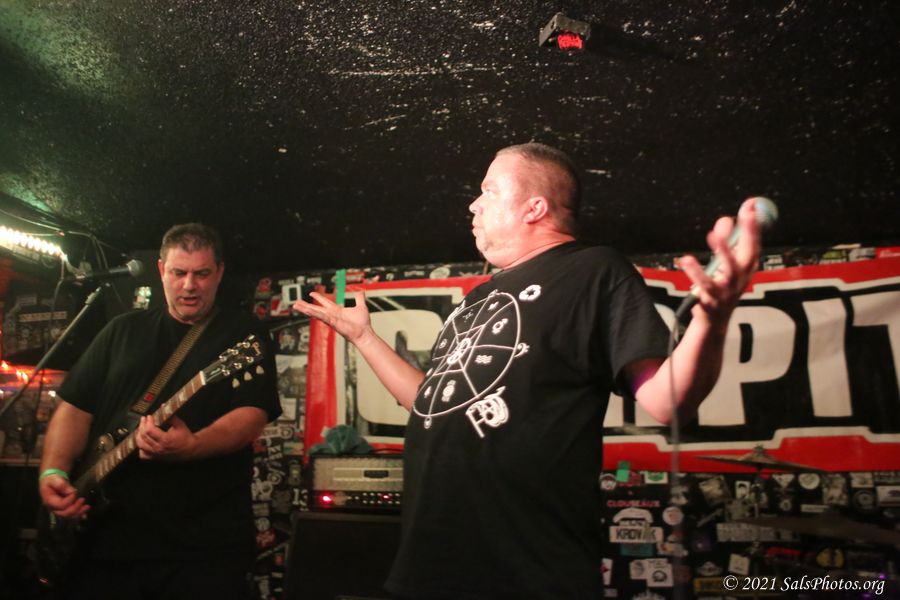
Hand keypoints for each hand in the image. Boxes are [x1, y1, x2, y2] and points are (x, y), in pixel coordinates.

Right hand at [39, 474, 88, 519]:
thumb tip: (71, 491)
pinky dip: (78, 516)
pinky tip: (85, 515)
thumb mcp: (54, 479)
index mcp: (49, 501)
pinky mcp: (64, 510)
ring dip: (79, 513)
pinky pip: (71, 516)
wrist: (52, 482)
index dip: (70, 500)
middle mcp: (53, 508)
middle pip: (64, 513)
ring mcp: (59, 510)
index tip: (75, 492)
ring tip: (87, 507)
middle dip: (75, 508)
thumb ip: (61, 485)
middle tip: (82, 499)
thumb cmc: (52, 480)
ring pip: (69, 516)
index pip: (60, 505)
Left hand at [136, 415, 195, 459]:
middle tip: (144, 420)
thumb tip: (163, 407)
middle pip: (143, 436)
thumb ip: (170, 416)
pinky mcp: (156, 457)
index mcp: (165, 440)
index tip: (149, 417)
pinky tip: (143, 442)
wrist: (190, 449)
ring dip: (139, 435)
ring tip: (141, 429)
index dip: (148, 422)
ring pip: (140, 445)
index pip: (149, 430)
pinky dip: (141, 448)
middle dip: (142, 425)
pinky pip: (143, 455)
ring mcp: (156, 454)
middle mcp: (159, 448)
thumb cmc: (185, 438)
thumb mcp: (180, 424)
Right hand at [293, 290, 372, 344]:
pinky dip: (314, 313)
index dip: (318, 298)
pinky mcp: (332, 323)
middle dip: (306, 306)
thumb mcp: (361, 306)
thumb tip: (361, 291)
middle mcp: (332, 315)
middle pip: (316, 308)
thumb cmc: (362, 324)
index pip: (325, 302)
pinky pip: (322, 317)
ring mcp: (331, 319)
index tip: (311, 293)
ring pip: (316, 312)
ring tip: (296, 306)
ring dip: (305, 309)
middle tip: (296, 302)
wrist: (364, 333)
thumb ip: (359, 298)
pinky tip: (307, 310)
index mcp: (337, 311)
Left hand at [678, 197, 760, 325]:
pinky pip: (703, 285)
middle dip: (747, 234)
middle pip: (748, 254)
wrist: (714, 320)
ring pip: (728, 270)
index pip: (754, 242)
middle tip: (740, 215)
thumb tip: (725, 219)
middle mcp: (741, 278)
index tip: (750, 205)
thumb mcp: (725, 265)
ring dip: (723, 251)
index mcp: (746, 267)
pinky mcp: (712, 300)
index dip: (753, 224)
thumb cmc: (721, 289)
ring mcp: (728, 290)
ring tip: (712, 235)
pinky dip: (695, 272)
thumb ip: (727, 241)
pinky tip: (685, 260)